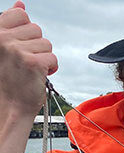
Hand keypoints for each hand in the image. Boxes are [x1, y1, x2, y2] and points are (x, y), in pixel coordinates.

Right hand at [0, 1, 57, 116]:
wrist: (8, 106)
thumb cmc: (6, 77)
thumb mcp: (4, 47)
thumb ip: (11, 25)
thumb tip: (20, 4)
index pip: (21, 14)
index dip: (26, 31)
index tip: (21, 45)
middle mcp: (3, 39)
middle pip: (36, 29)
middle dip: (36, 45)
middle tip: (23, 61)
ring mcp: (17, 50)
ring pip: (47, 43)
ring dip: (43, 57)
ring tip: (29, 69)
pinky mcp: (32, 62)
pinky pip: (53, 57)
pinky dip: (50, 68)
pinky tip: (37, 75)